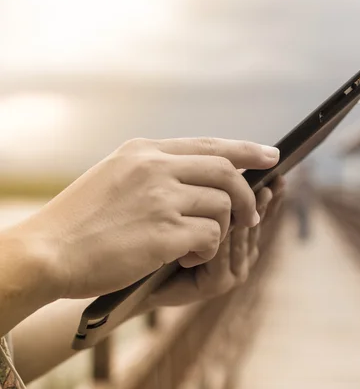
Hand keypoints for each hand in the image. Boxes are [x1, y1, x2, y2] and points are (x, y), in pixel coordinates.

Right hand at [8, 138, 278, 299]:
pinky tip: (189, 256)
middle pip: (225, 171)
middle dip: (246, 194)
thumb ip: (157, 170)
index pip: (208, 144)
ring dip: (222, 228)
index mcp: (144, 151)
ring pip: (222, 205)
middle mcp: (155, 167)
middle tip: (252, 214)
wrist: (47, 251)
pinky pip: (211, 236)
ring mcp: (161, 198)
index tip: (271, 156)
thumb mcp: (115, 176)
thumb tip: (205, 173)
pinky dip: (208, 249)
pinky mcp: (164, 231)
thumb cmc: (80, 220)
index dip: (245, 150)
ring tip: (201, 244)